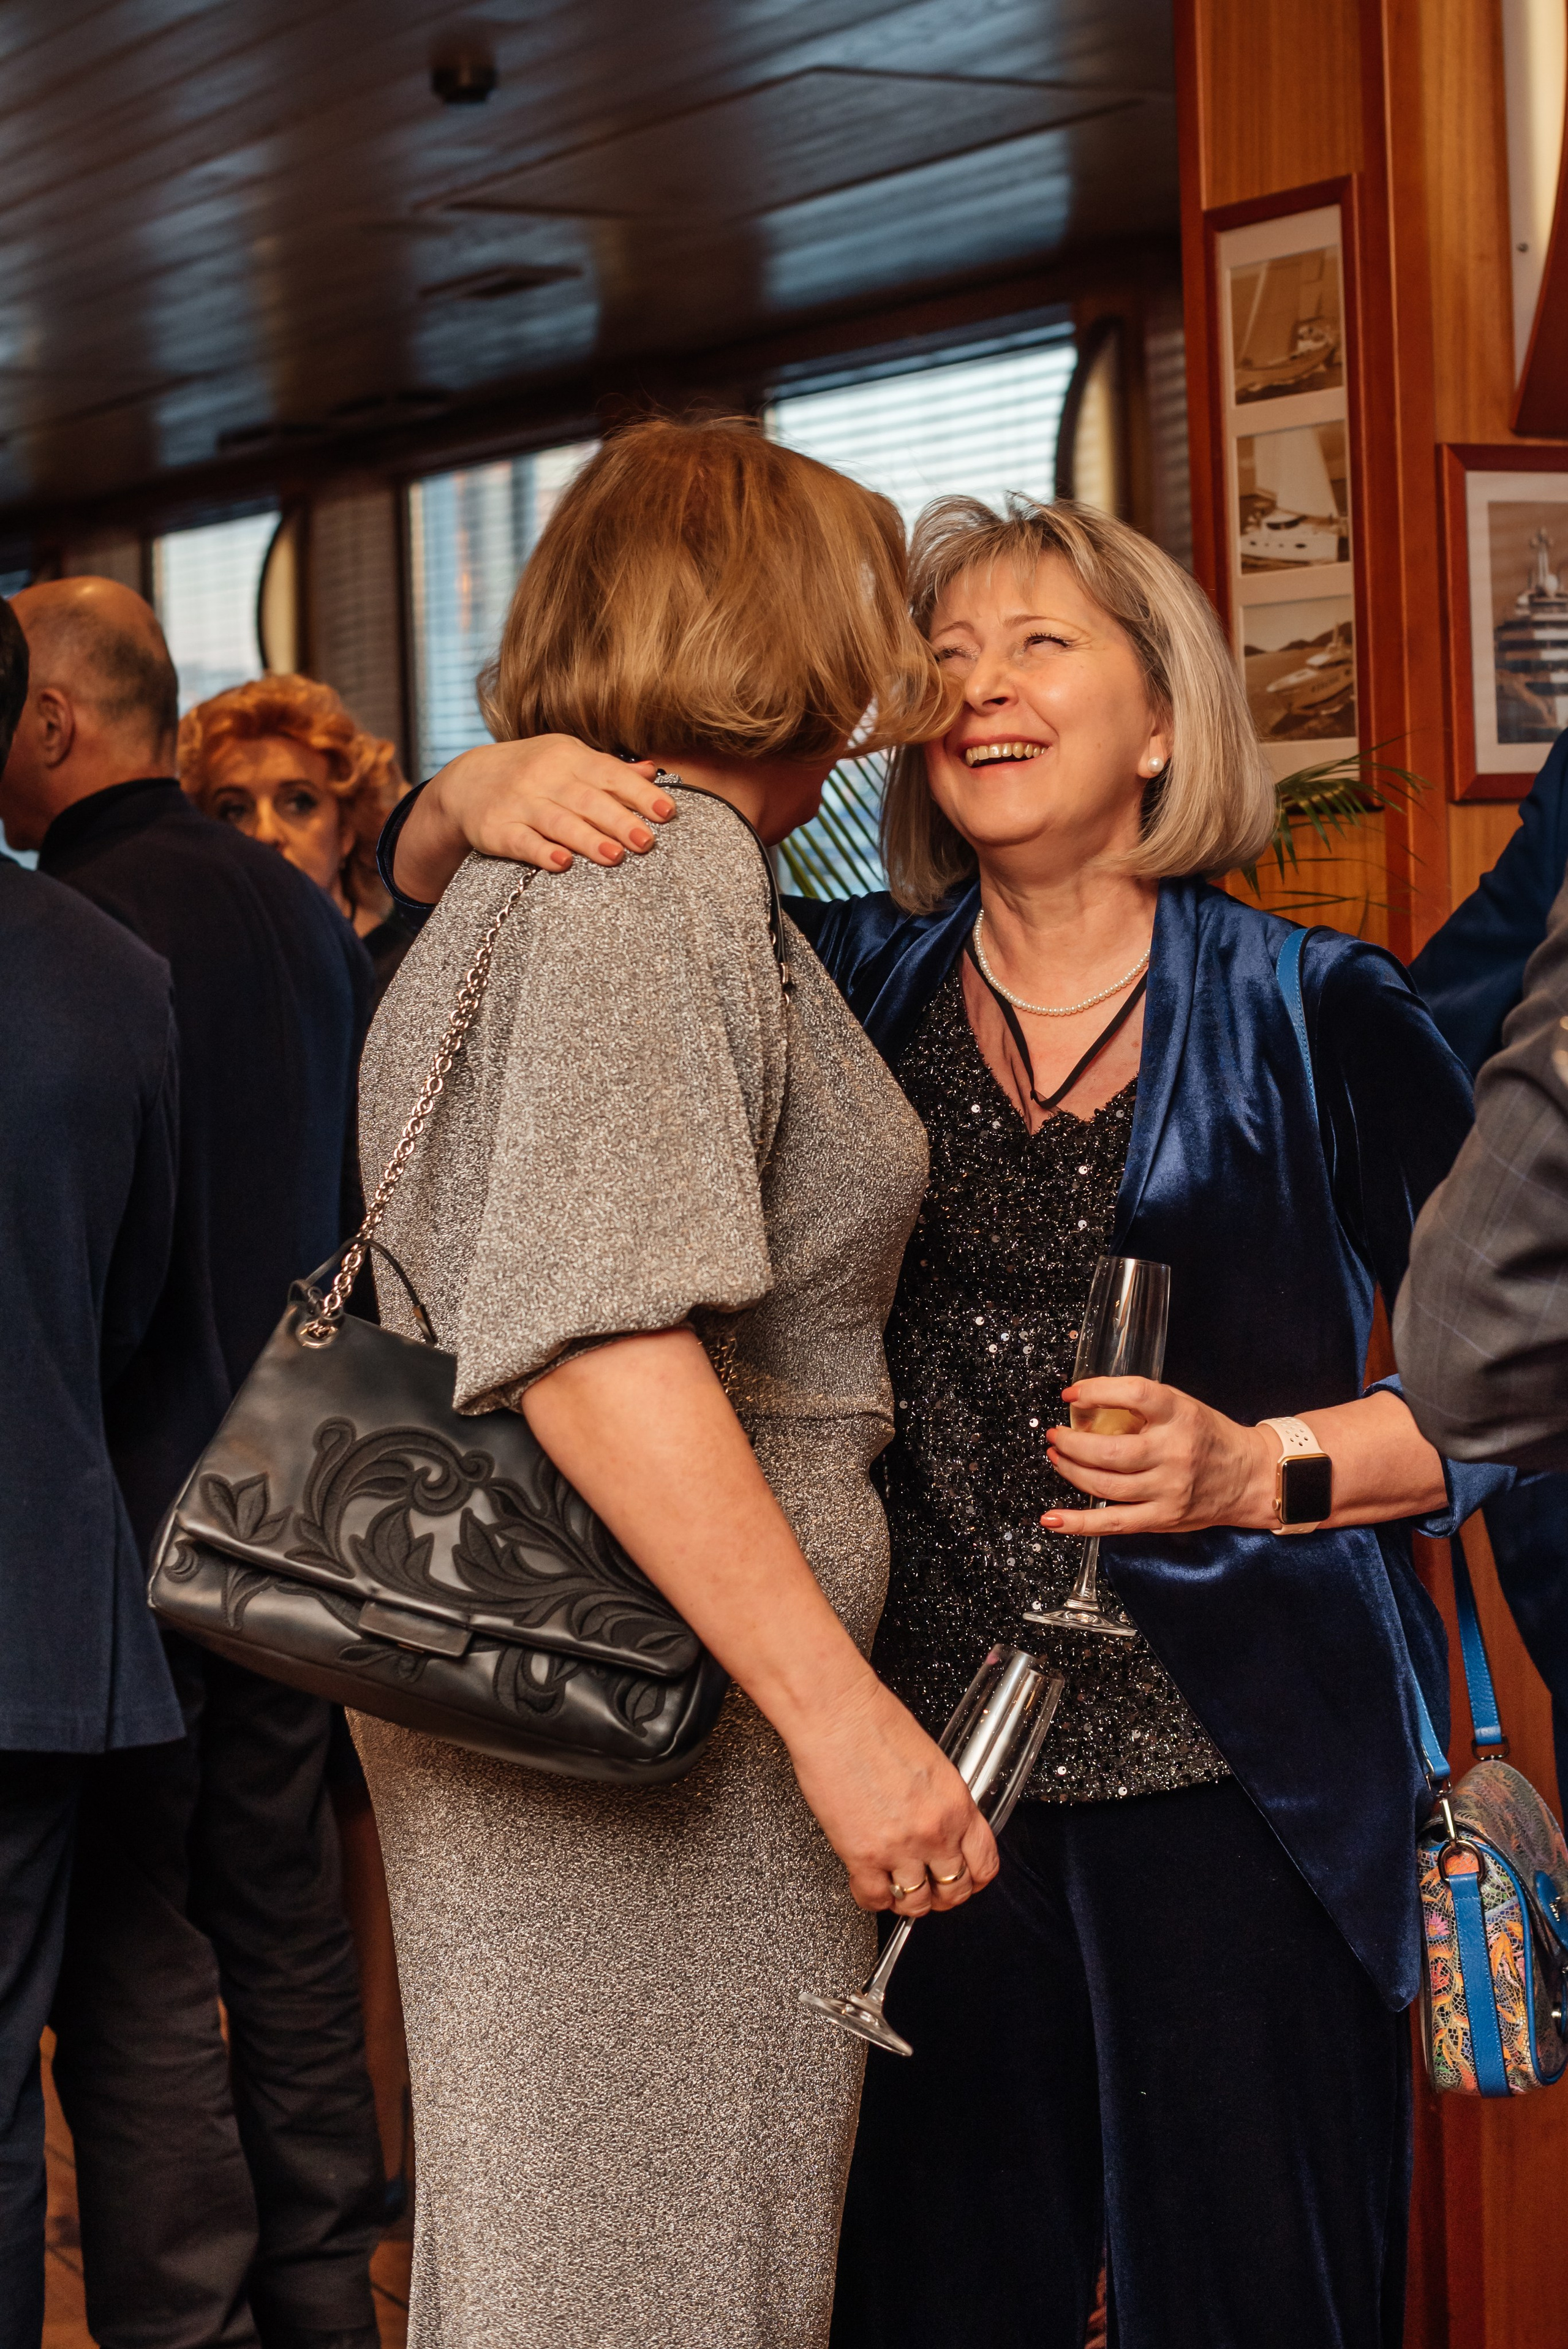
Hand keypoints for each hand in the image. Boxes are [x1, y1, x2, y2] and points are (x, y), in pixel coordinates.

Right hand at [393, 737, 674, 901]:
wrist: (466, 782)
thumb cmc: (532, 774)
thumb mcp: (567, 760)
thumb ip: (609, 770)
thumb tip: (654, 772)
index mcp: (568, 757)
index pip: (609, 774)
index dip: (638, 793)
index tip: (667, 813)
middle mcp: (544, 776)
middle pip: (587, 799)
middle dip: (619, 820)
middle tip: (647, 842)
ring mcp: (519, 803)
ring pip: (557, 821)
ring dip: (586, 838)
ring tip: (615, 856)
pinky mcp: (496, 829)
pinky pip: (521, 842)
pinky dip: (541, 852)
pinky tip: (562, 864)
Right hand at [785, 1674, 998, 1918]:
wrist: (836, 1715)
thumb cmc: (875, 1723)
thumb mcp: (932, 1761)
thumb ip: (943, 1800)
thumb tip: (943, 1825)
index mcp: (957, 1803)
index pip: (984, 1862)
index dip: (975, 1879)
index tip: (967, 1880)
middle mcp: (934, 1831)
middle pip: (954, 1890)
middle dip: (944, 1896)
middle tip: (932, 1889)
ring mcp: (899, 1847)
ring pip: (916, 1903)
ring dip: (909, 1901)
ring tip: (899, 1890)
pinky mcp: (861, 1855)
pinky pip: (874, 1899)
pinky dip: (874, 1900)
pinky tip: (871, 1886)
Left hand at [1041, 1376, 1275, 1537]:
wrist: (1251, 1476)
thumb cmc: (1210, 1436)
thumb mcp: (1182, 1407)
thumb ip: (1141, 1406)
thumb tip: (1085, 1405)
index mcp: (1180, 1415)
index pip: (1135, 1395)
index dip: (1097, 1391)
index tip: (1071, 1394)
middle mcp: (1174, 1452)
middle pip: (1109, 1451)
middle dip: (1070, 1443)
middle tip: (1054, 1434)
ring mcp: (1168, 1489)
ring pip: (1104, 1485)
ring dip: (1070, 1470)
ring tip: (1056, 1457)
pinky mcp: (1163, 1517)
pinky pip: (1113, 1523)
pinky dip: (1079, 1523)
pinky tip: (1053, 1519)